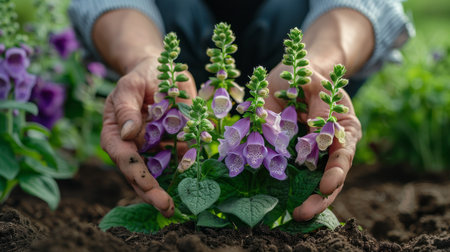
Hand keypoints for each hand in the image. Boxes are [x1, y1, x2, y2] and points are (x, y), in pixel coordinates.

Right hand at [100, 54, 196, 216]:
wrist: (157, 73)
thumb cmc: (140, 78)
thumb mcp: (130, 87)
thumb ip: (127, 109)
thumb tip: (128, 134)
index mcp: (115, 134)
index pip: (124, 159)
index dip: (138, 175)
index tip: (152, 189)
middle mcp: (131, 147)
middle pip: (139, 175)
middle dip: (152, 193)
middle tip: (168, 208)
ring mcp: (151, 148)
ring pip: (158, 174)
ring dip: (168, 189)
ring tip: (180, 206)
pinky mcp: (169, 146)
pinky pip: (177, 162)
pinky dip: (185, 171)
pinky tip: (194, 181)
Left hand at [265, 62, 361, 220]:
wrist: (292, 74)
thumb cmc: (304, 74)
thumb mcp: (311, 80)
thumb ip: (318, 102)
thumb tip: (318, 133)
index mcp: (344, 126)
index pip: (344, 153)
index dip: (337, 170)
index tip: (327, 185)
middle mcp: (332, 144)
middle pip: (334, 176)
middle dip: (322, 197)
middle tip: (304, 212)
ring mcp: (314, 152)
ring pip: (317, 182)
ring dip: (309, 199)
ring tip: (296, 215)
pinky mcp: (296, 156)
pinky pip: (297, 175)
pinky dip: (293, 190)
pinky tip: (285, 204)